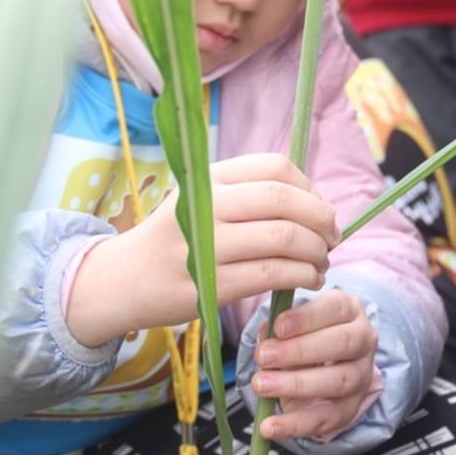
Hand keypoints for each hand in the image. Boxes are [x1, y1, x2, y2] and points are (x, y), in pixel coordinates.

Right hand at [65, 153, 340, 347]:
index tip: (321, 209)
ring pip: (282, 240)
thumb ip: (247, 193)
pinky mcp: (207, 286)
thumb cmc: (175, 239)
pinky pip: (271, 275)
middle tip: (334, 237)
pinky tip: (309, 279)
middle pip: (284, 202)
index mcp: (207, 178)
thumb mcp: (200, 200)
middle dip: (322, 220)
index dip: (309, 188)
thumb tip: (313, 200)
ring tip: (323, 261)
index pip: (274, 168)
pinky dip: (301, 276)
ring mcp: (203, 246)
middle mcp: (204, 206)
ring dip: (316, 252)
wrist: (121, 281)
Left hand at [251, 290, 377, 440]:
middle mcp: (363, 340)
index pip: (335, 308)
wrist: (323, 365)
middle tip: (263, 356)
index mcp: (350, 310)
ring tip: (261, 385)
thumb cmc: (305, 335)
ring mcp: (361, 376)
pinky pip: (327, 419)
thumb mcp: (294, 323)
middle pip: (342, 343)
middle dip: (300, 350)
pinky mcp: (350, 408)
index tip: (278, 326)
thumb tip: (265, 337)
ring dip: (296, 385)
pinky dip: (295, 424)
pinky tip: (269, 426)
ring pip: (338, 381)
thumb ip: (278, 327)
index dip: (307, 317)